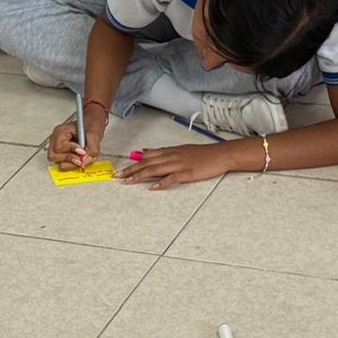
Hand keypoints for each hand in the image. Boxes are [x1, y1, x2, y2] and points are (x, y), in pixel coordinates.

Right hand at [48, 104, 106, 169]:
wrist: (92, 122)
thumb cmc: (91, 123)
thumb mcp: (95, 134)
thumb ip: (92, 149)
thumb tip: (86, 160)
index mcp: (61, 131)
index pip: (59, 147)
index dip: (71, 151)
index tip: (82, 152)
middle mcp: (56, 139)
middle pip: (53, 156)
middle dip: (67, 159)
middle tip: (80, 159)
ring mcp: (57, 147)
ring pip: (57, 161)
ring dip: (69, 163)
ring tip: (80, 159)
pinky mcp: (61, 153)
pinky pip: (62, 163)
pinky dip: (70, 164)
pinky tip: (78, 159)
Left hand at [116, 144, 232, 189]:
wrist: (220, 154)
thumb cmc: (201, 154)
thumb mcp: (179, 149)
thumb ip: (162, 152)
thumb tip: (146, 151)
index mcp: (169, 151)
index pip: (146, 157)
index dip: (132, 163)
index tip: (120, 169)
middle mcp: (171, 156)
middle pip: (147, 163)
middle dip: (130, 170)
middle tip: (117, 176)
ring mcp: (178, 164)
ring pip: (155, 169)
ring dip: (140, 175)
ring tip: (128, 181)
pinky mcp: (187, 173)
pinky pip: (172, 178)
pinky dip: (161, 183)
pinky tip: (153, 188)